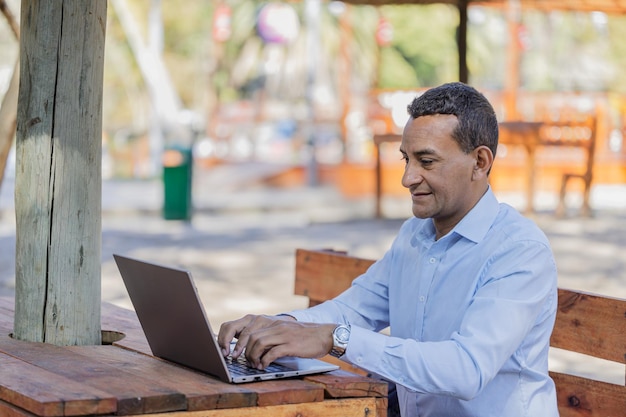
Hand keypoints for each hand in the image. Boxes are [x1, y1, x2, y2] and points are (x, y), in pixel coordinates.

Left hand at [217, 314, 335, 369]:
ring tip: (254, 364)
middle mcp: (275, 325)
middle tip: (240, 360)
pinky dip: (265, 360)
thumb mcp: (283, 332)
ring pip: (258, 342)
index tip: (230, 351)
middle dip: (241, 349)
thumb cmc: (303, 337)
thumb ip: (269, 336)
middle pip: (250, 335)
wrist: (325, 335)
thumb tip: (251, 347)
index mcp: (271, 322)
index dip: (235, 339)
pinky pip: (273, 352)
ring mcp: (283, 334)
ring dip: (252, 356)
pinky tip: (264, 365)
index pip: (246, 327)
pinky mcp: (291, 344)